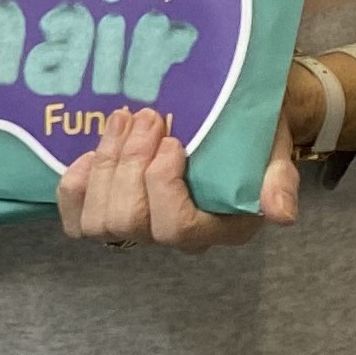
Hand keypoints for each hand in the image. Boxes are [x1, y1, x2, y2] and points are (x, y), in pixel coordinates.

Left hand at [56, 107, 296, 252]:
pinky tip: (89, 153)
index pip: (177, 228)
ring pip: (98, 223)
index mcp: (220, 227)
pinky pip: (77, 220)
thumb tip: (280, 214)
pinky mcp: (110, 210)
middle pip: (129, 224)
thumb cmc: (254, 134)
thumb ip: (278, 182)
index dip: (163, 185)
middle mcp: (176, 236)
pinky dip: (75, 187)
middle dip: (128, 166)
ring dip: (105, 166)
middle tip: (146, 118)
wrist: (234, 117)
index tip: (173, 141)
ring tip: (122, 122)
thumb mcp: (276, 151)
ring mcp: (140, 226)